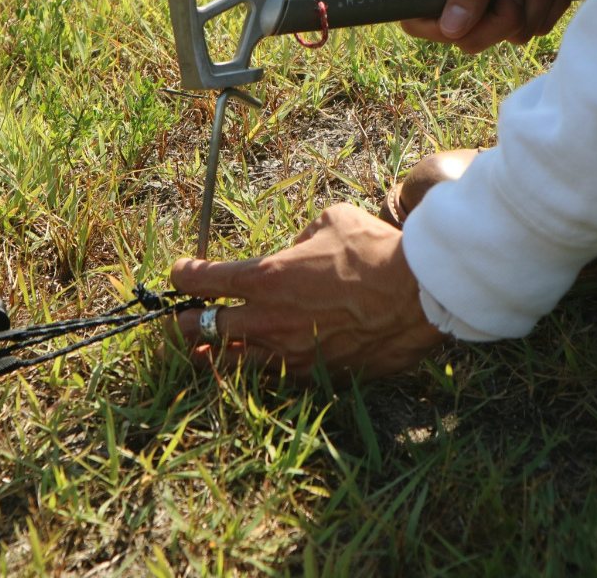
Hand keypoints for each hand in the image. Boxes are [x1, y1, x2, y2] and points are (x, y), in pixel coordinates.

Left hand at [169, 205, 447, 380]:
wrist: (418, 294)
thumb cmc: (374, 250)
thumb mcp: (329, 222)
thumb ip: (299, 237)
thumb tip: (295, 249)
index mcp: (265, 277)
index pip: (202, 280)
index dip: (183, 276)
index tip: (179, 273)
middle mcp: (268, 319)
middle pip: (203, 327)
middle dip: (186, 320)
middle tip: (183, 316)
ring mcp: (288, 353)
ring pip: (230, 361)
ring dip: (212, 353)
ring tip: (200, 351)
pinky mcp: (313, 374)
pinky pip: (272, 375)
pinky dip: (258, 368)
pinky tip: (256, 363)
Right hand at [401, 0, 573, 52]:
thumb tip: (449, 30)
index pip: (419, 21)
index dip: (444, 29)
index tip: (477, 12)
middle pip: (470, 39)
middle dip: (506, 15)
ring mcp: (492, 3)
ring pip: (509, 34)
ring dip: (538, 0)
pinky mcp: (521, 7)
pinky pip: (536, 27)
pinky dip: (554, 0)